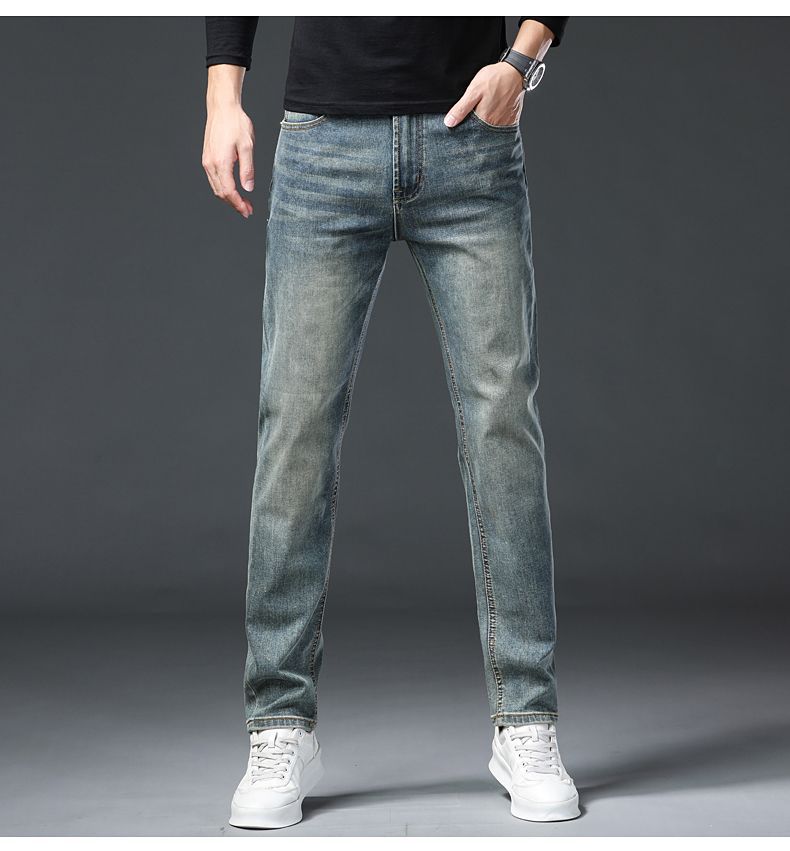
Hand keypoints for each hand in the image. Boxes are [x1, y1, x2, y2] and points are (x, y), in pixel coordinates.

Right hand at [202, 101, 254, 218]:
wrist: (222, 107)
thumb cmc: (235, 123)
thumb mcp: (247, 146)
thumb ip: (247, 169)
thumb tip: (248, 188)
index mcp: (220, 163)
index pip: (229, 192)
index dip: (238, 204)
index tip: (248, 211)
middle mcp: (210, 164)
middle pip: (221, 193)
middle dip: (234, 204)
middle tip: (248, 210)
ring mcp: (207, 161)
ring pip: (216, 188)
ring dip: (229, 198)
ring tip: (243, 202)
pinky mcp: (207, 158)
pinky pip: (213, 180)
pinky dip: (223, 189)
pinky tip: (233, 189)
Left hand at [444, 62, 523, 127]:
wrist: (514, 71)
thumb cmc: (494, 78)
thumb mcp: (473, 91)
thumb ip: (461, 108)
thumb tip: (449, 123)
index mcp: (484, 119)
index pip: (470, 132)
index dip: (464, 129)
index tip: (462, 124)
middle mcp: (495, 124)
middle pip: (481, 133)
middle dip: (475, 129)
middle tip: (475, 116)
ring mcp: (505, 123)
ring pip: (491, 131)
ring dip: (486, 127)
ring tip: (485, 113)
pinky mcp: (511, 119)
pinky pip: (502, 127)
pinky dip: (496, 124)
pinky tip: (494, 115)